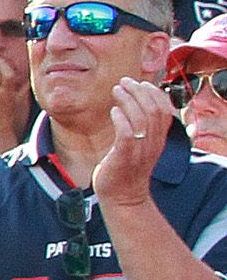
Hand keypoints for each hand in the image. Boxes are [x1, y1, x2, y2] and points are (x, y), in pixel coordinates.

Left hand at [101, 80, 177, 205]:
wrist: (123, 198)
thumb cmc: (126, 169)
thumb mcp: (139, 146)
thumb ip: (140, 129)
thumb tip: (132, 105)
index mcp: (158, 139)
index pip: (165, 110)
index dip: (154, 93)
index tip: (139, 82)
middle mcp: (153, 143)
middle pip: (154, 110)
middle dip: (139, 92)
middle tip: (124, 82)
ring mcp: (140, 151)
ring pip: (142, 119)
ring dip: (129, 100)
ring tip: (116, 90)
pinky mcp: (124, 157)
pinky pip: (127, 134)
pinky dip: (122, 119)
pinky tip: (114, 110)